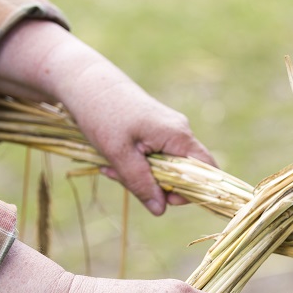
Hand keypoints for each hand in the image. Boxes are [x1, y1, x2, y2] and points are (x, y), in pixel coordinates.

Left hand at [0, 20, 215, 214]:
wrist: (85, 83)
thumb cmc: (102, 113)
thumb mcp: (119, 154)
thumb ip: (140, 183)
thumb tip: (160, 210)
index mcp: (178, 136)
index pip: (207, 170)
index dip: (193, 191)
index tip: (165, 199)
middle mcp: (179, 133)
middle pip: (183, 174)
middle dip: (157, 185)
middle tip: (126, 181)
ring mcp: (167, 131)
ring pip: (164, 168)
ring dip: (140, 176)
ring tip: (111, 169)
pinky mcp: (155, 132)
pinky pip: (153, 158)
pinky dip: (135, 166)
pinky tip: (112, 163)